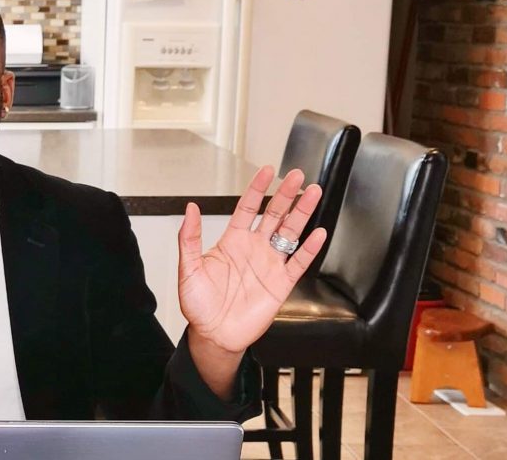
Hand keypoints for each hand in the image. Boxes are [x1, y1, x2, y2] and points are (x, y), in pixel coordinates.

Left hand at [178, 167, 326, 355]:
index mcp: (232, 242)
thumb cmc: (198, 304)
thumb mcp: (188, 269)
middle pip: (274, 215)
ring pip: (290, 233)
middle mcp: (254, 249)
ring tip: (314, 193)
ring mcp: (269, 265)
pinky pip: (298, 263)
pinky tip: (318, 233)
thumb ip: (189, 239)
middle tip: (297, 175)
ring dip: (302, 214)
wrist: (213, 335)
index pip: (248, 208)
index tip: (267, 171)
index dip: (257, 189)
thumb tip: (189, 208)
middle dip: (286, 194)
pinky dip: (309, 248)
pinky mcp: (281, 284)